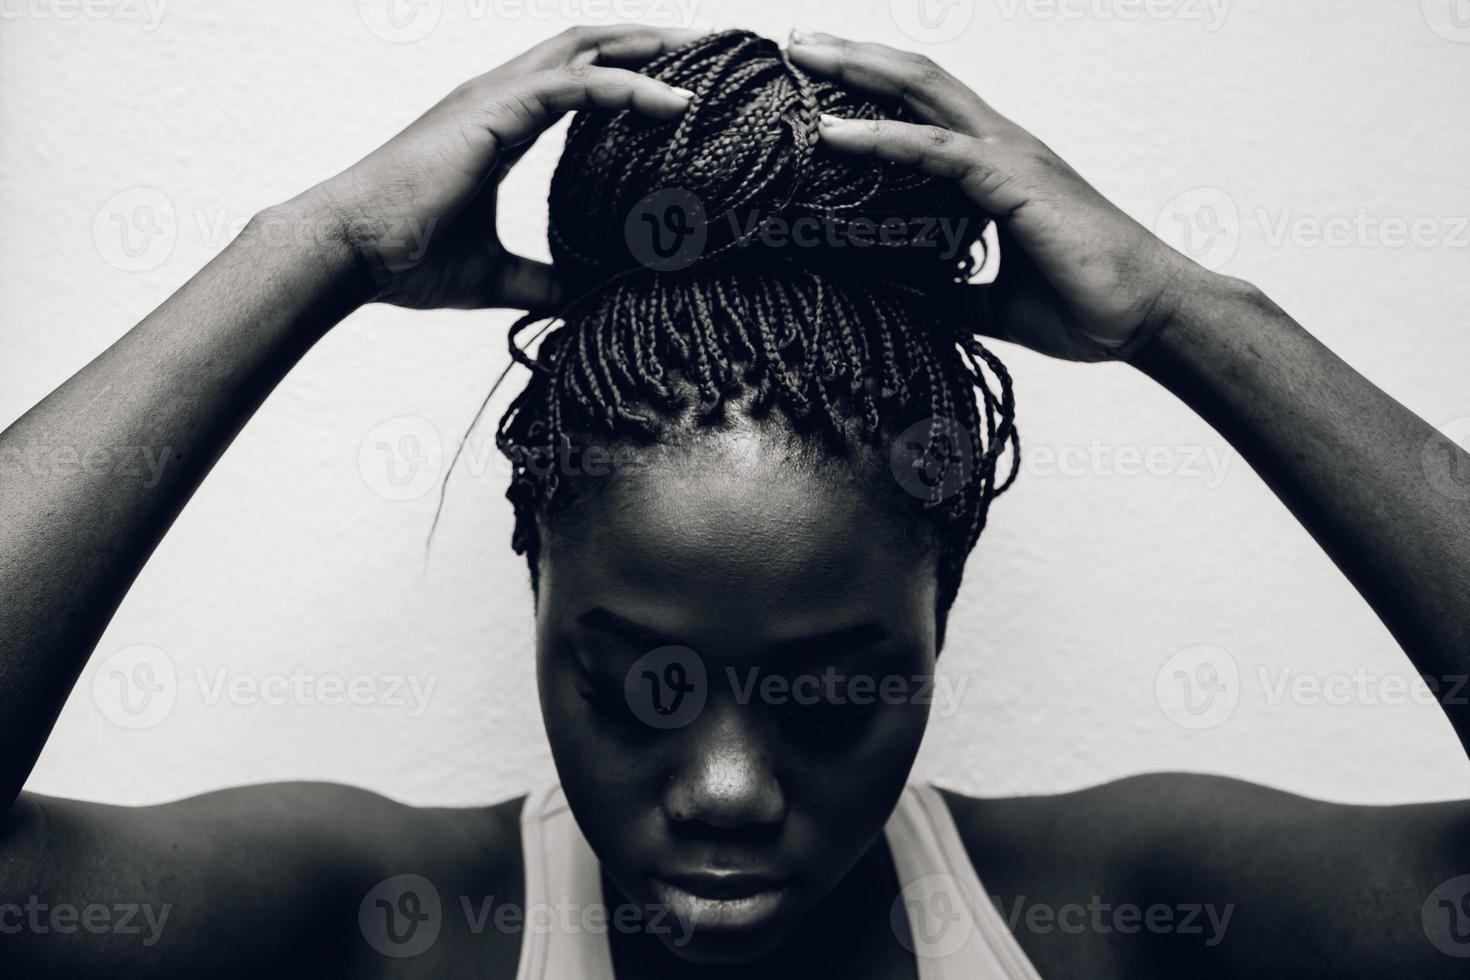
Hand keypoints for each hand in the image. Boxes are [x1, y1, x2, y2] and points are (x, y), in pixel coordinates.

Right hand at [301, 25, 698, 310]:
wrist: (351, 252)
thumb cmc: (406, 260)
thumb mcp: (495, 276)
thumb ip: (542, 281)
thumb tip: (584, 301)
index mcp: (500, 124)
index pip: (578, 81)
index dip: (628, 74)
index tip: (680, 89)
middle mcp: (499, 98)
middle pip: (588, 47)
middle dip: (648, 43)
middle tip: (707, 50)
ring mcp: (494, 98)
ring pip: (587, 50)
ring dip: (648, 50)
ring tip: (704, 56)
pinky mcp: (494, 113)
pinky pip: (576, 86)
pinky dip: (628, 88)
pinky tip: (674, 103)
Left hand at [787, 30, 1210, 361]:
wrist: (1145, 316)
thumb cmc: (1084, 303)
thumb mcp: (995, 301)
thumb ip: (950, 291)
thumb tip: (903, 297)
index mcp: (997, 165)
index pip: (925, 107)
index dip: (873, 86)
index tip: (817, 81)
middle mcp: (1000, 145)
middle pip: (916, 79)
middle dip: (853, 56)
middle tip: (795, 45)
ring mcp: (1008, 157)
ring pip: (921, 93)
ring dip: (857, 72)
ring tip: (801, 58)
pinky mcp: (1013, 182)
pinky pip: (936, 150)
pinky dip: (882, 138)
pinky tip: (835, 134)